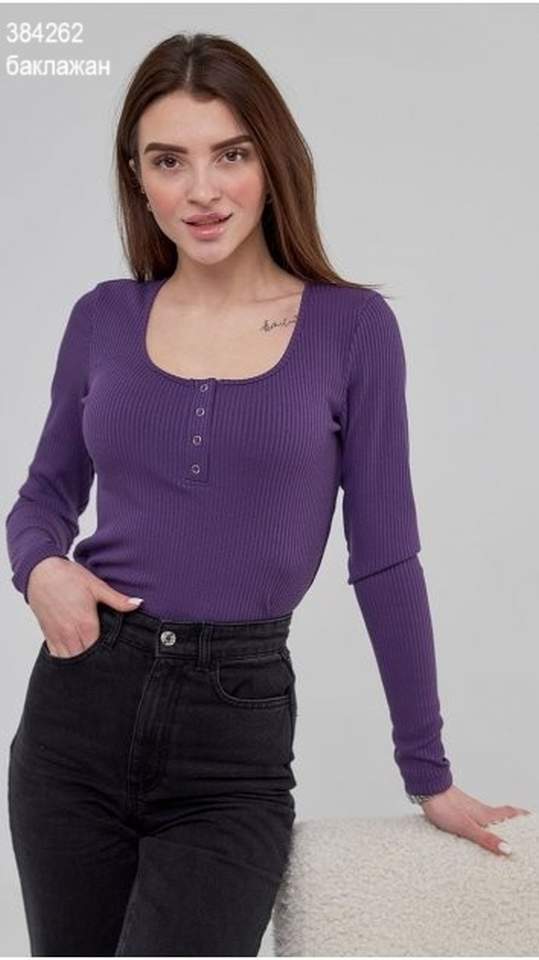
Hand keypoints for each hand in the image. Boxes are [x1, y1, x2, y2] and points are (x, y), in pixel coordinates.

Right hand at [27, 556, 142, 657]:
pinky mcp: (48, 635)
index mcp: (86, 624)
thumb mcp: (96, 586)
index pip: (100, 651)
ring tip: (93, 667)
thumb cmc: (69, 577)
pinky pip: (57, 656)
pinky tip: (76, 661)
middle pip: (85, 660)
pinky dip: (66, 660)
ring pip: (71, 661)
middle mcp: (70, 634)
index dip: (109, 657)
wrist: (41, 572)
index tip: (119, 659)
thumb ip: (118, 600)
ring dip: (81, 665)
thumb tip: (139, 603)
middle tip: (108, 666)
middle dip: (96, 664)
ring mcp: (58, 636)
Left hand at [419, 784, 531, 855]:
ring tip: (502, 835)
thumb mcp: (467, 827)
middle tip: (522, 830)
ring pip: (487, 817)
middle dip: (512, 822)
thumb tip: (509, 849)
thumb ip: (487, 838)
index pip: (509, 813)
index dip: (522, 815)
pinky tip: (476, 831)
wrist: (426, 790)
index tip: (532, 818)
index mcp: (485, 814)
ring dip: (497, 825)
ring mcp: (468, 808)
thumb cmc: (445, 807)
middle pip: (501, 815)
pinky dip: (481, 824)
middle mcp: (479, 810)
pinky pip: (475, 818)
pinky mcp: (457, 809)